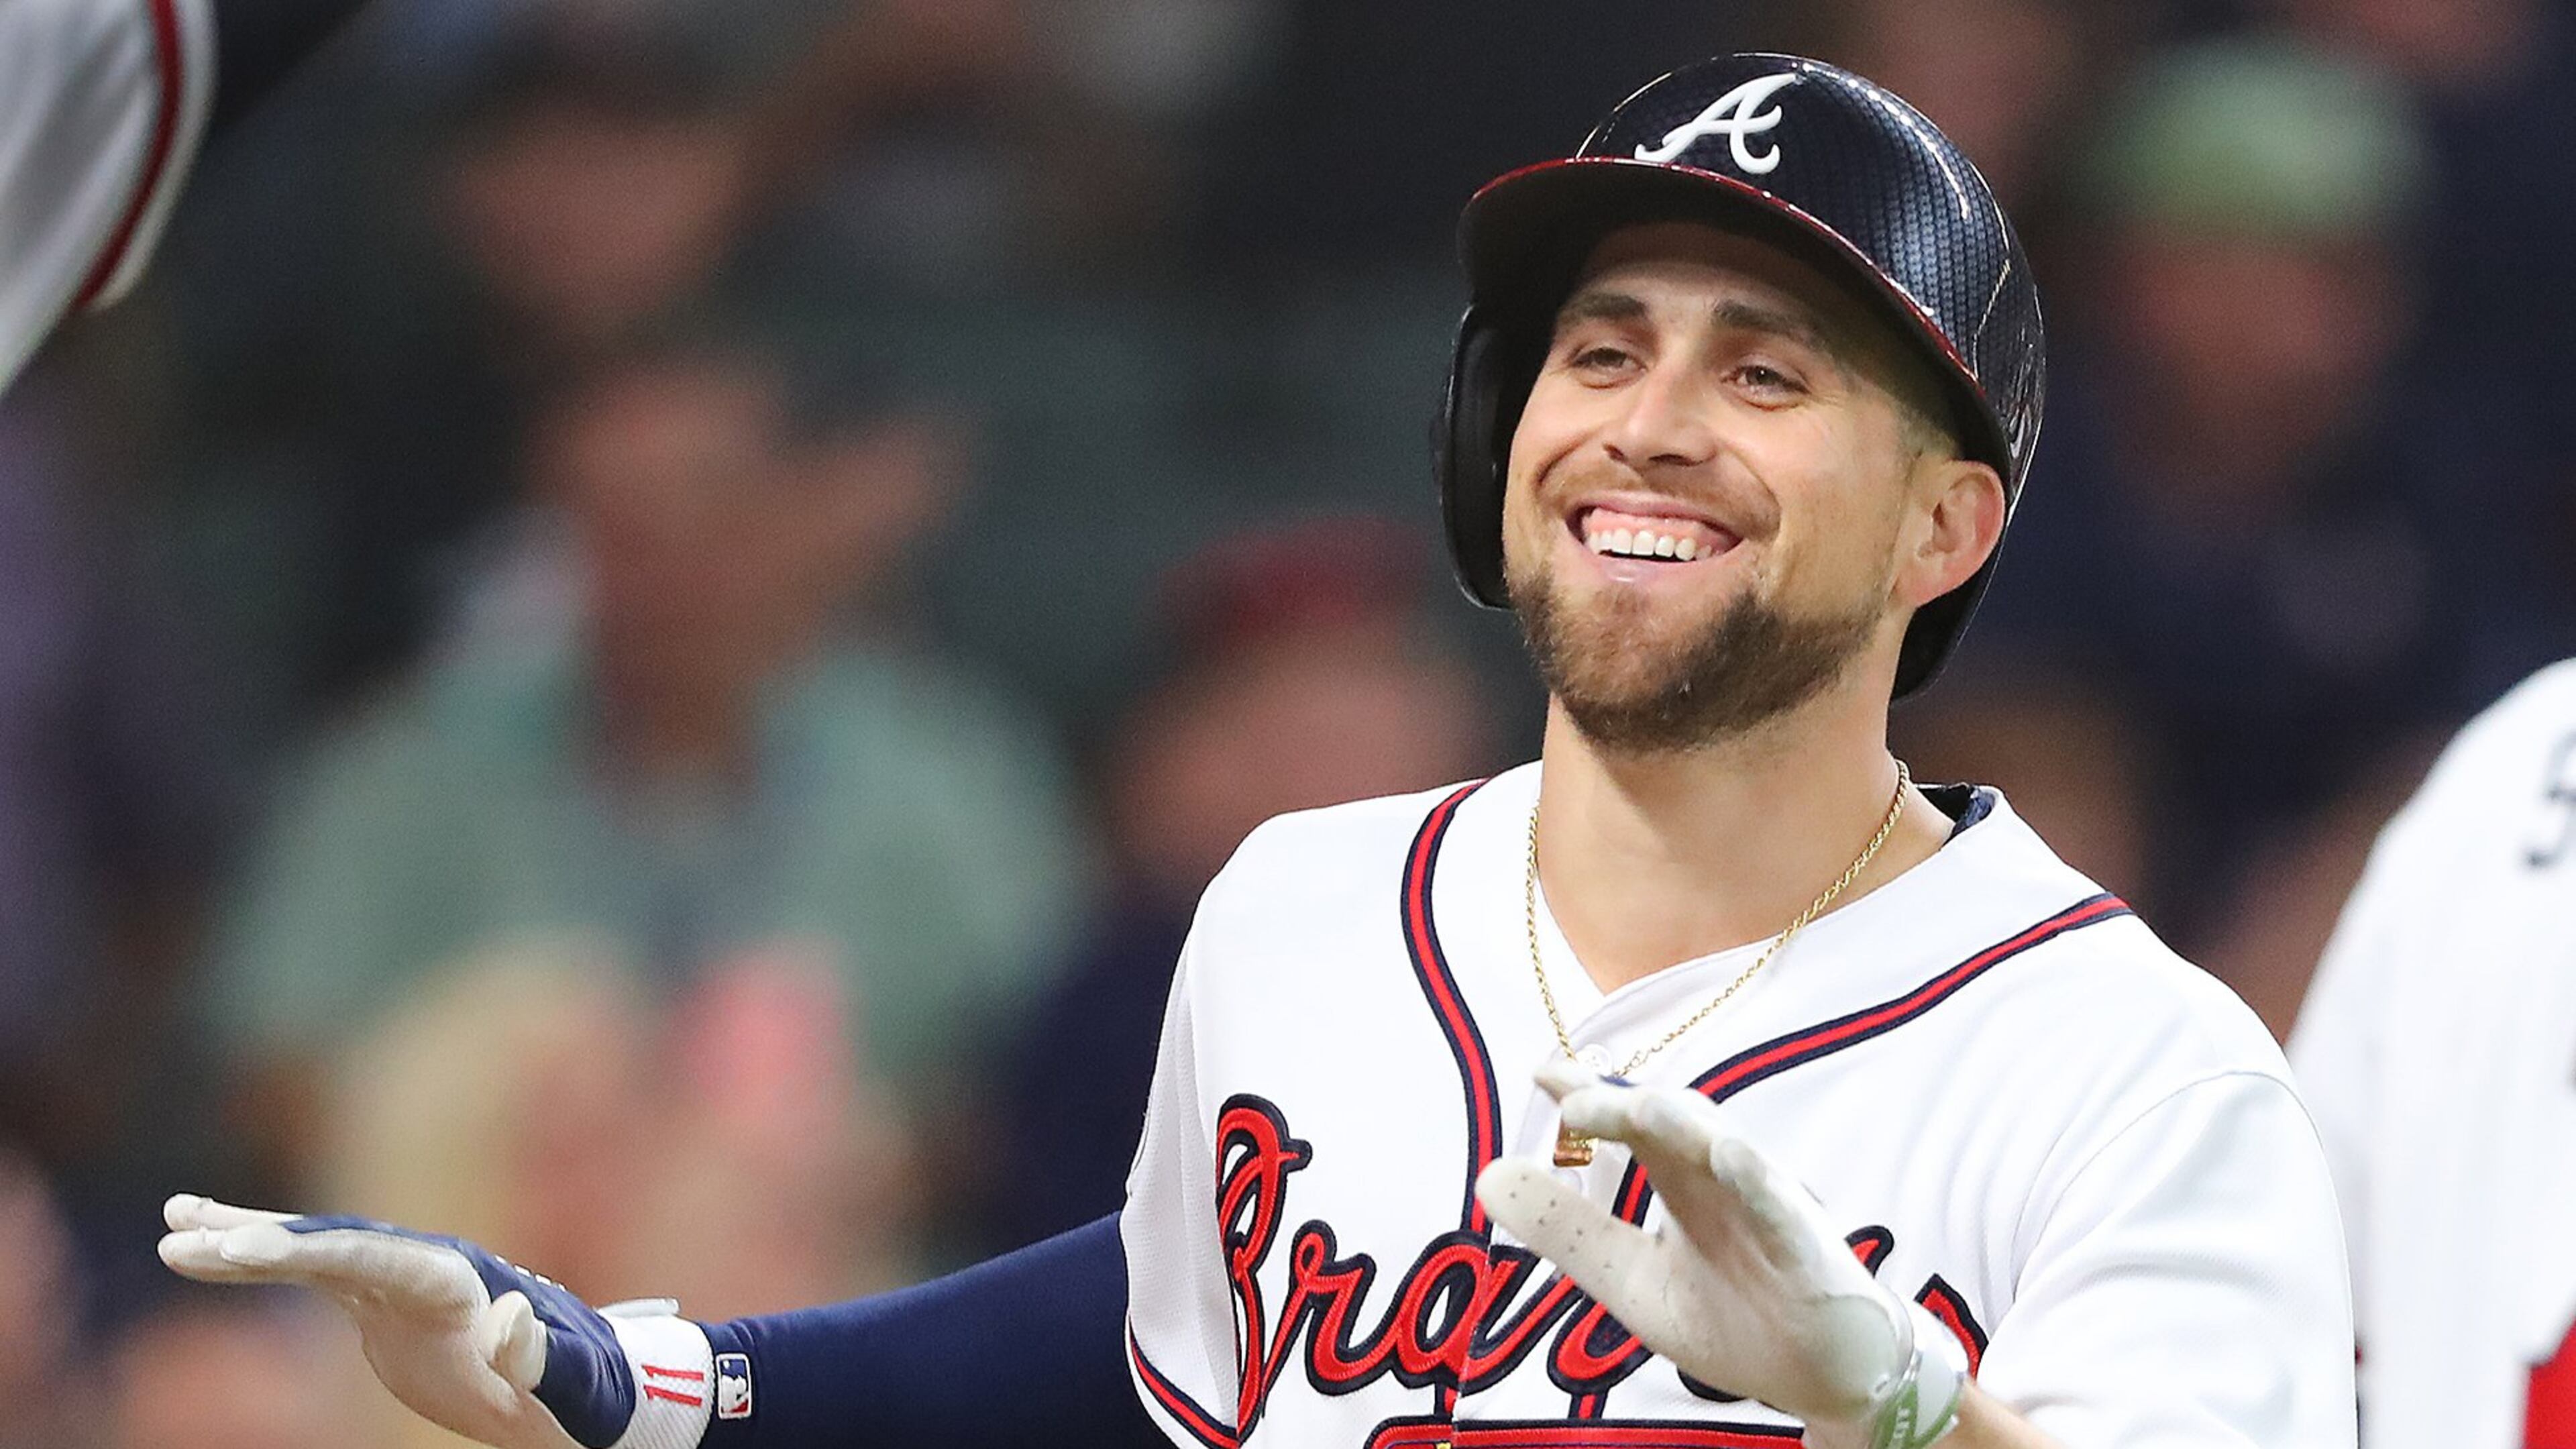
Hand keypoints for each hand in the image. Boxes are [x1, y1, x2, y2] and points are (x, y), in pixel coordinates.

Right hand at [158, 1195, 714, 1448]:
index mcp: (461, 1282)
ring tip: (175, 1224)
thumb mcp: (570, 1385)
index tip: (251, 1250)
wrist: (582, 1390)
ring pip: (315, 1246)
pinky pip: (311, 1272)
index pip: (375, 1257)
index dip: (315, 1252)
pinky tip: (209, 1251)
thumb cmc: (582, 1393)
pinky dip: (261, 1259)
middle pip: (335, 1241)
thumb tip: (506, 1322)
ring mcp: (401, 1279)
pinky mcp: (382, 1301)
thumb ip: (541, 1357)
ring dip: (246, 1237)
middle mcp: (426, 1266)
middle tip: (186, 1236)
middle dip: (263, 1238)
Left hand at [1476, 1062, 1966, 1448]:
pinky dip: (1755, 1178)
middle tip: (1570, 1095)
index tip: (1541, 1072)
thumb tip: (1488, 1175)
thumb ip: (1568, 1231)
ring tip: (1637, 1105)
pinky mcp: (1806, 1246)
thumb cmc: (1738, 1316)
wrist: (1828, 1378)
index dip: (1587, 1095)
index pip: (1629, 1126)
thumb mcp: (1633, 1280)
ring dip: (1682, 1124)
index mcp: (1681, 1182)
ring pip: (1724, 1150)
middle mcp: (1721, 1180)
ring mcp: (1766, 1206)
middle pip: (1670, 1125)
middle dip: (1623, 1104)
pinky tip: (1726, 1155)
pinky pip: (1780, 1206)